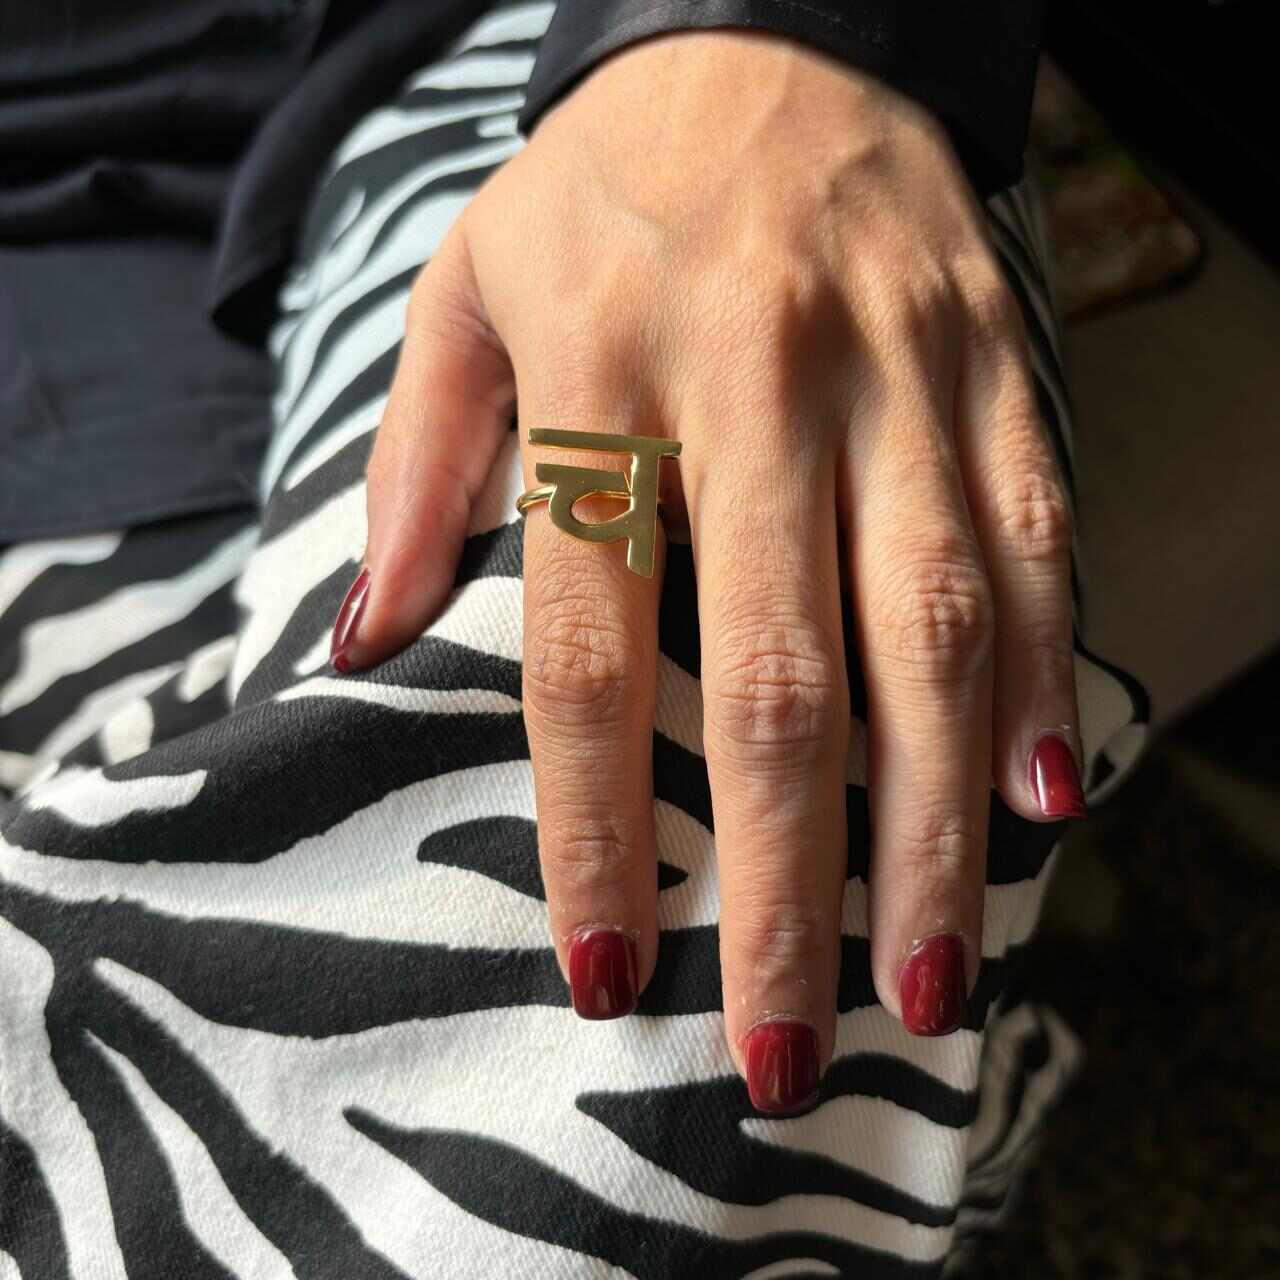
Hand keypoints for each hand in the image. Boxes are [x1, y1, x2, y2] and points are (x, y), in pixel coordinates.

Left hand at [331, 28, 1084, 1111]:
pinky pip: (1031, 536)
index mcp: (602, 379)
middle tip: (795, 1041)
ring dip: (931, 822)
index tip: (605, 973)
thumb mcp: (467, 291)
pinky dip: (1039, 675)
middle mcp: (759, 388)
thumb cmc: (602, 192)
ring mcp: (897, 378)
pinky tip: (1039, 799)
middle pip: (776, 678)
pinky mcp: (994, 364)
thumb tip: (364, 642)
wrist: (767, 36)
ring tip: (932, 973)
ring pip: (929, 631)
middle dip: (788, 884)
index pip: (589, 651)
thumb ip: (415, 472)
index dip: (593, 827)